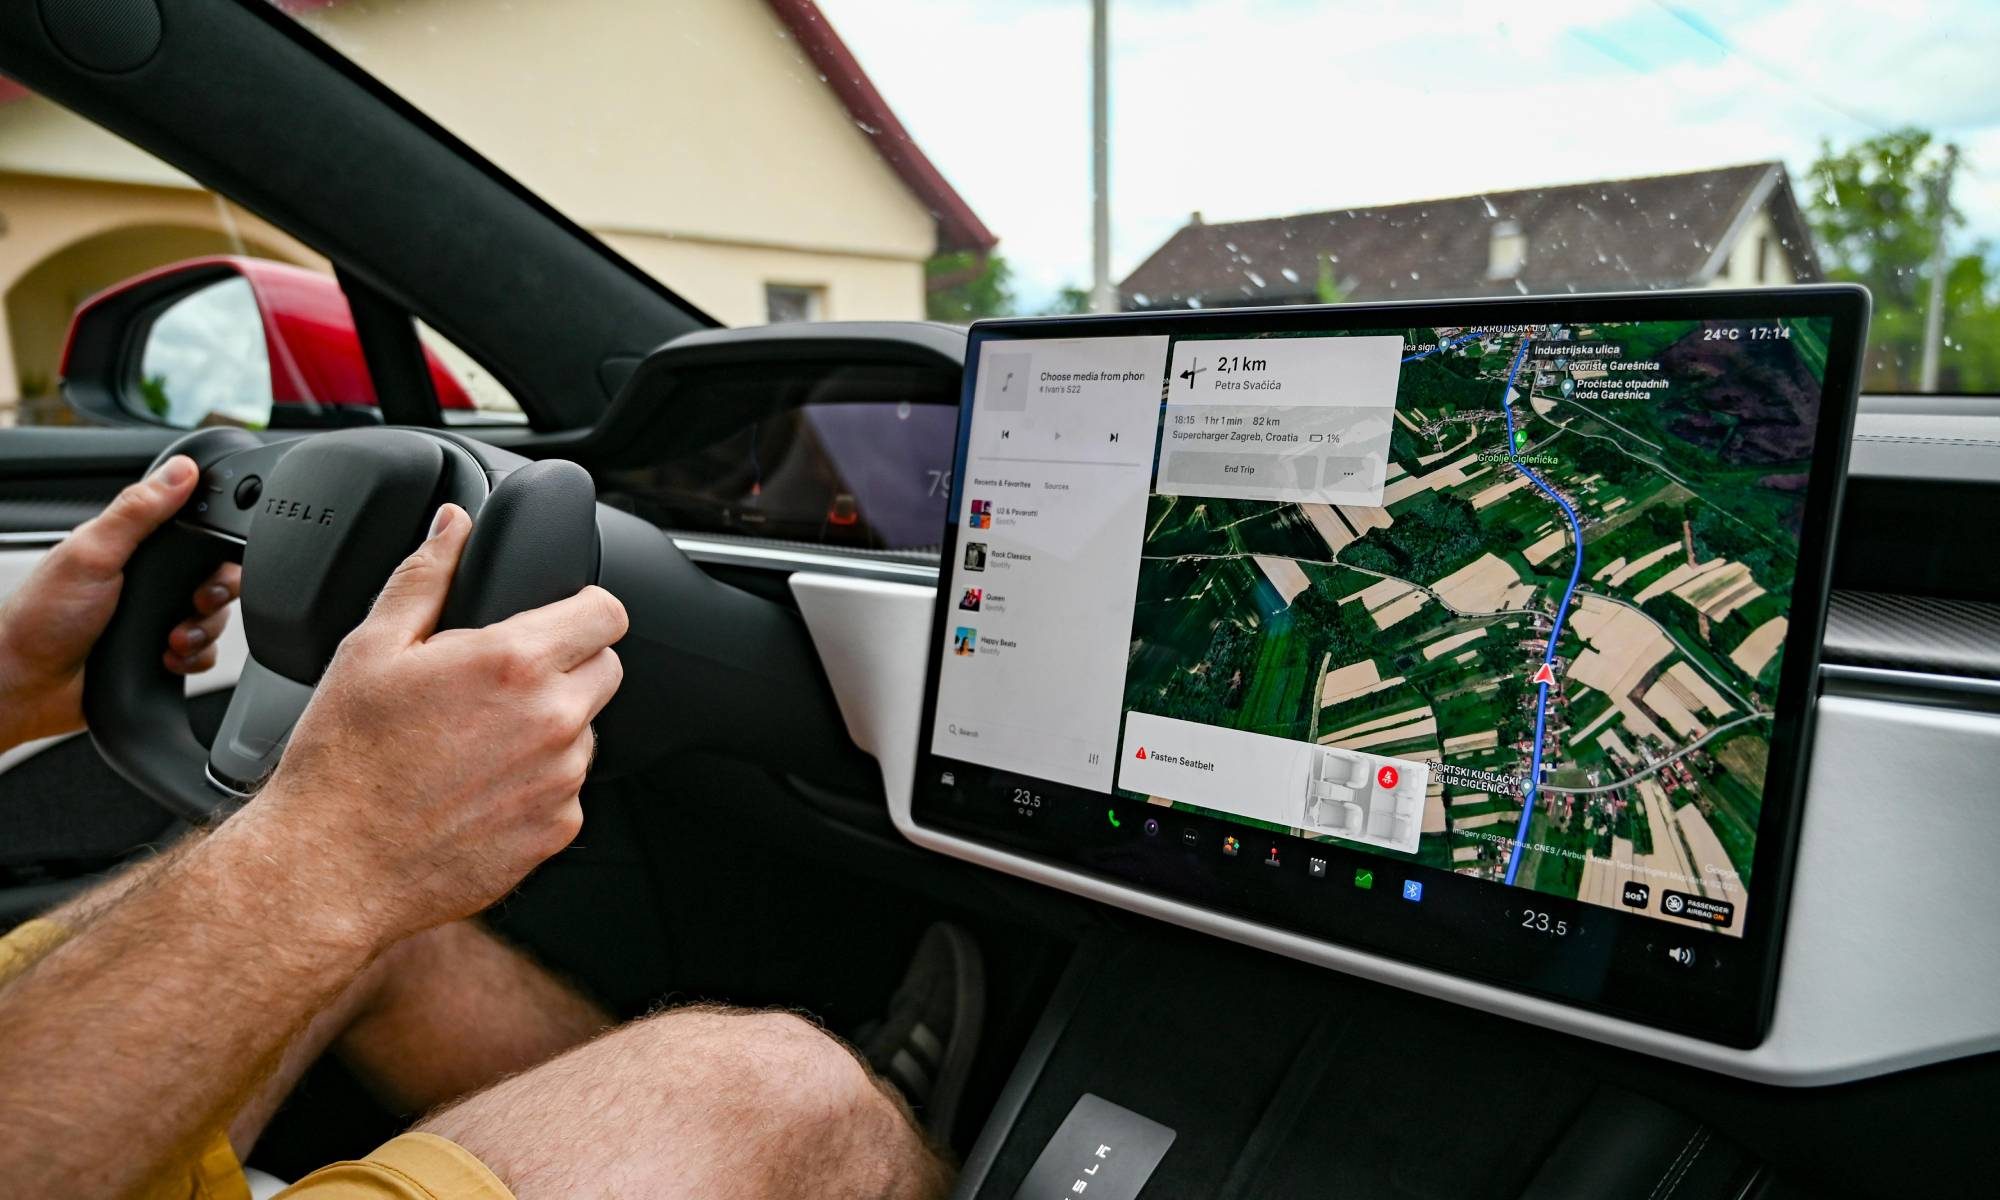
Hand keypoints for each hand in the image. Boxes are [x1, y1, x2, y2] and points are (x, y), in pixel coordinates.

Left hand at [0, 456, 242, 752]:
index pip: (194, 532)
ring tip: (173, 640)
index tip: (214, 560)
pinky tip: (168, 658)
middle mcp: (147, 581)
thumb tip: (180, 471)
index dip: (215, 544)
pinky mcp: (162, 652)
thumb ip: (137, 511)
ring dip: (202, 631)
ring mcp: (155, 617)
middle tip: (195, 603)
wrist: (29, 687)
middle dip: (214, 594)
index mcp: (131, 547)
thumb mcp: (91, 553)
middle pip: (214, 576)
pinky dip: (195, 657)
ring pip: (214, 617)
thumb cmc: (41, 620)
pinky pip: (203, 652)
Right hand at [246, 504, 625, 946]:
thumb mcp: (371, 648)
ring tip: (478, 741)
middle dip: (567, 665)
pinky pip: (568, 789)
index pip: (607, 613)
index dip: (585, 608)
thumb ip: (426, 576)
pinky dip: (538, 784)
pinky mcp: (558, 830)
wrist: (332, 867)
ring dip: (551, 727)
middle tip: (502, 682)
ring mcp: (561, 780)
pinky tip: (480, 787)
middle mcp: (552, 720)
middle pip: (606, 669)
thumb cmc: (344, 761)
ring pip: (586, 731)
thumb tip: (454, 525)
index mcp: (514, 663)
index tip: (562, 616)